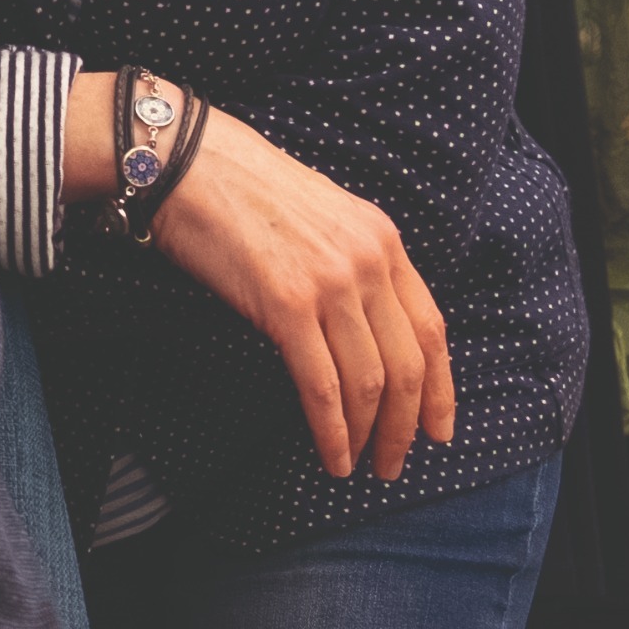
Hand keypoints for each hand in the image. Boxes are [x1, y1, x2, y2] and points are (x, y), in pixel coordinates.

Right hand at [64, 73, 456, 481]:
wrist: (189, 162)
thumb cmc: (244, 190)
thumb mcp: (324, 217)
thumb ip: (353, 265)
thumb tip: (363, 331)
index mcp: (383, 240)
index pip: (430, 329)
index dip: (440, 388)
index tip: (437, 428)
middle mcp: (368, 262)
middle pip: (406, 364)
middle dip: (406, 426)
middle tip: (394, 463)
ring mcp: (330, 283)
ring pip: (367, 381)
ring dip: (367, 435)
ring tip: (359, 465)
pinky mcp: (286, 304)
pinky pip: (321, 385)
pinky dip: (331, 429)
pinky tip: (330, 454)